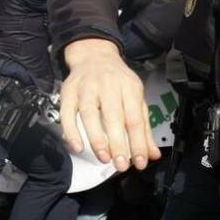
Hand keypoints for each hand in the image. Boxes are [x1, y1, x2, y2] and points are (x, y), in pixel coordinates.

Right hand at [60, 39, 159, 171]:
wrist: (93, 55)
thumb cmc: (116, 80)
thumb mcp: (135, 98)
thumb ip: (143, 127)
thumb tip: (152, 154)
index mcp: (129, 87)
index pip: (135, 118)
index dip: (138, 142)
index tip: (139, 162)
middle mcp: (107, 85)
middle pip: (113, 116)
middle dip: (118, 144)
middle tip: (121, 164)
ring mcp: (86, 87)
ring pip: (89, 114)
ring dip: (96, 139)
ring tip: (103, 158)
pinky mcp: (68, 91)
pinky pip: (67, 113)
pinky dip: (71, 131)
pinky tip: (77, 147)